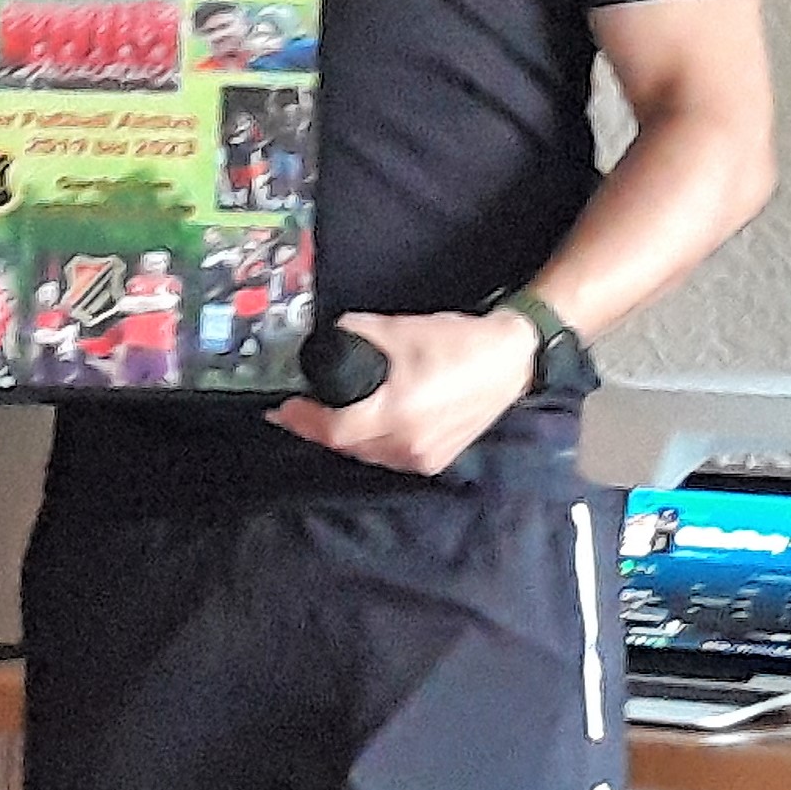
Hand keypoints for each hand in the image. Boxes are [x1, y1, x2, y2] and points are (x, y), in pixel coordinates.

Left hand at [265, 307, 537, 475]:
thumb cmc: (455, 343)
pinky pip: (388, 458)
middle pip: (346, 446)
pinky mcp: (436, 460)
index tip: (281, 408)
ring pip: (366, 455)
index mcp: (397, 413)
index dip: (303, 420)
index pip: (334, 430)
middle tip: (299, 409)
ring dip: (342, 438)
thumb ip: (356, 333)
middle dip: (317, 428)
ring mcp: (423, 457)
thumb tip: (329, 336)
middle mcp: (408, 443)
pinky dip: (369, 443)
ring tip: (326, 415)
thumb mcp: (398, 329)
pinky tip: (362, 425)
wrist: (509, 360)